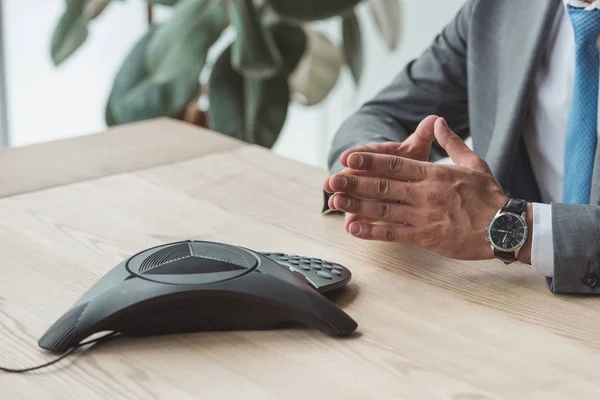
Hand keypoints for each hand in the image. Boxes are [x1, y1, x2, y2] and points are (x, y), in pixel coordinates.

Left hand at [324, 117, 522, 260]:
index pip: (395, 164)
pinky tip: (353, 228)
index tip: (348, 158)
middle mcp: (424, 193)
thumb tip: (438, 122)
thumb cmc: (489, 195)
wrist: (505, 228)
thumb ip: (451, 142)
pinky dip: (372, 231)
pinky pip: (393, 233)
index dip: (369, 161)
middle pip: (382, 186)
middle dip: (354, 183)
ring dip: (356, 206)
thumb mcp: (473, 161)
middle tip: (331, 181)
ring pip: (383, 209)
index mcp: (433, 173)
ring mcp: (423, 216)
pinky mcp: (425, 237)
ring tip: (334, 203)